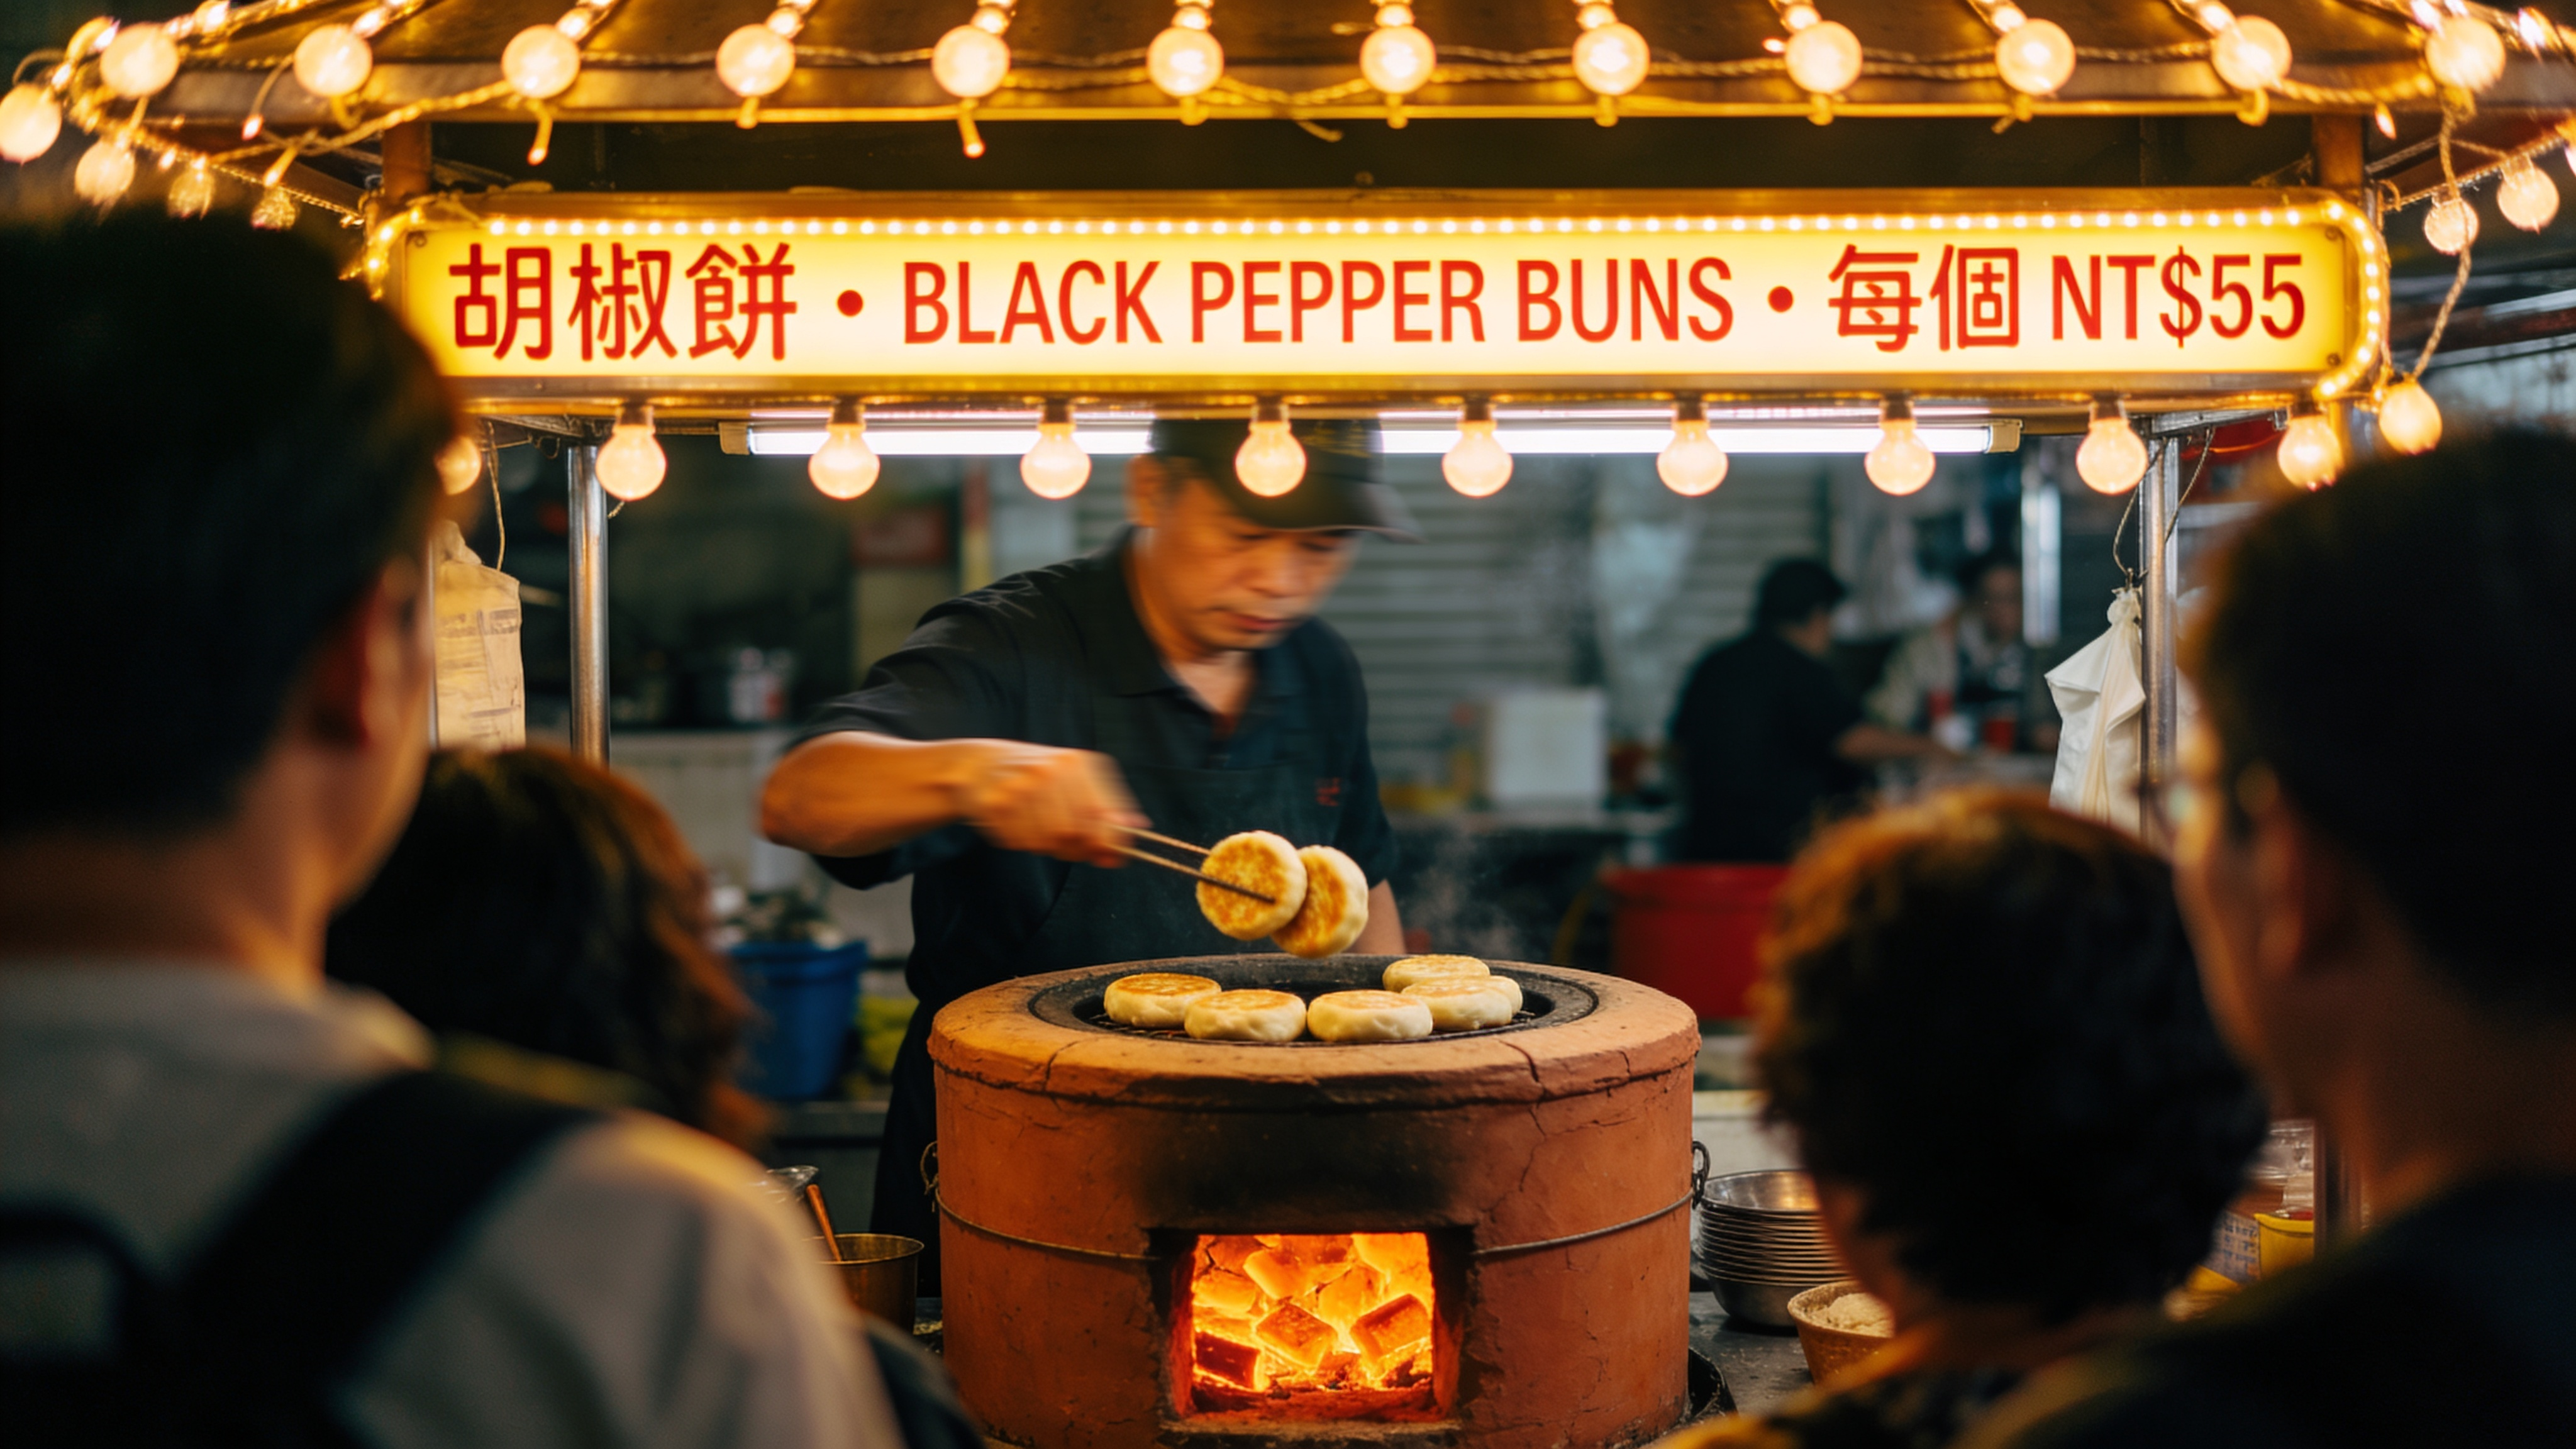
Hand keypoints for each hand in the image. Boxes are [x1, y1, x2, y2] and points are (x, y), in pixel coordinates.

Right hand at [955, 743, 1146, 866]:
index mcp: (1076, 763)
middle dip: (1074, 847)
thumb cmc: (1034, 776)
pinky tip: (1014, 822)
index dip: (1108, 843)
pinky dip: (1019, 841)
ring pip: (1047, 842)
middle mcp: (1050, 771)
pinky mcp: (995, 805)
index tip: (1109, 855)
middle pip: (1076, 834)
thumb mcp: (1073, 782)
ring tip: (1034, 826)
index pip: (1104, 816)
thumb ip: (1107, 808)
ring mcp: (1020, 787)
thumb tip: (1138, 830)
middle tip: (1062, 840)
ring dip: (1044, 845)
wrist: (976, 764)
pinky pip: (1019, 843)